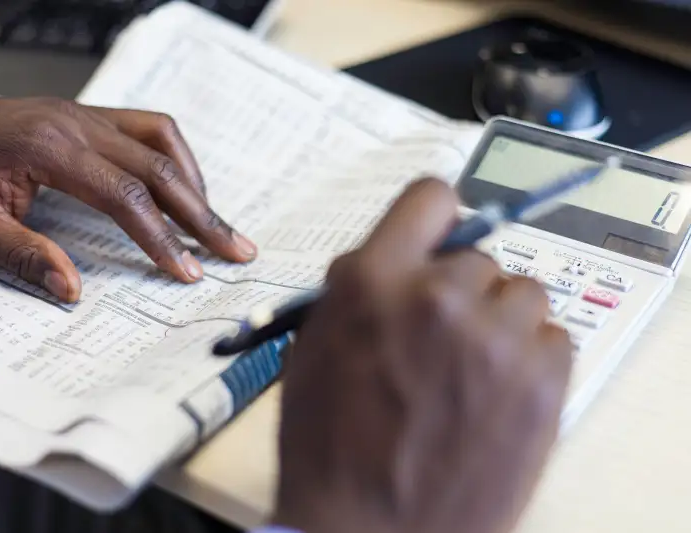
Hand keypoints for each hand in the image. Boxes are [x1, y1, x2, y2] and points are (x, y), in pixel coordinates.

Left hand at [0, 87, 256, 301]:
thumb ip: (25, 257)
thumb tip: (73, 290)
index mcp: (48, 148)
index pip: (126, 196)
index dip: (162, 238)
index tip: (188, 271)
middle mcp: (76, 124)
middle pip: (159, 167)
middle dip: (202, 214)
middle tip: (236, 248)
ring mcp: (85, 114)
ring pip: (162, 140)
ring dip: (195, 183)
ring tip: (214, 222)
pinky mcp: (87, 115)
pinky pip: (147, 127)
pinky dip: (175, 157)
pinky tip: (183, 185)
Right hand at [275, 178, 571, 532]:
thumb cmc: (329, 447)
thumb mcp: (315, 349)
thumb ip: (361, 292)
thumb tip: (403, 262)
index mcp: (371, 281)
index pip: (430, 197)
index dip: (437, 219)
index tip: (440, 243)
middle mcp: (437, 295)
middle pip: (479, 256)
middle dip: (462, 291)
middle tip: (445, 339)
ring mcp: (495, 338)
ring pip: (524, 294)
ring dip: (501, 323)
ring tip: (475, 371)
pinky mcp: (542, 382)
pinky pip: (554, 338)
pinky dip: (532, 360)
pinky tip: (501, 396)